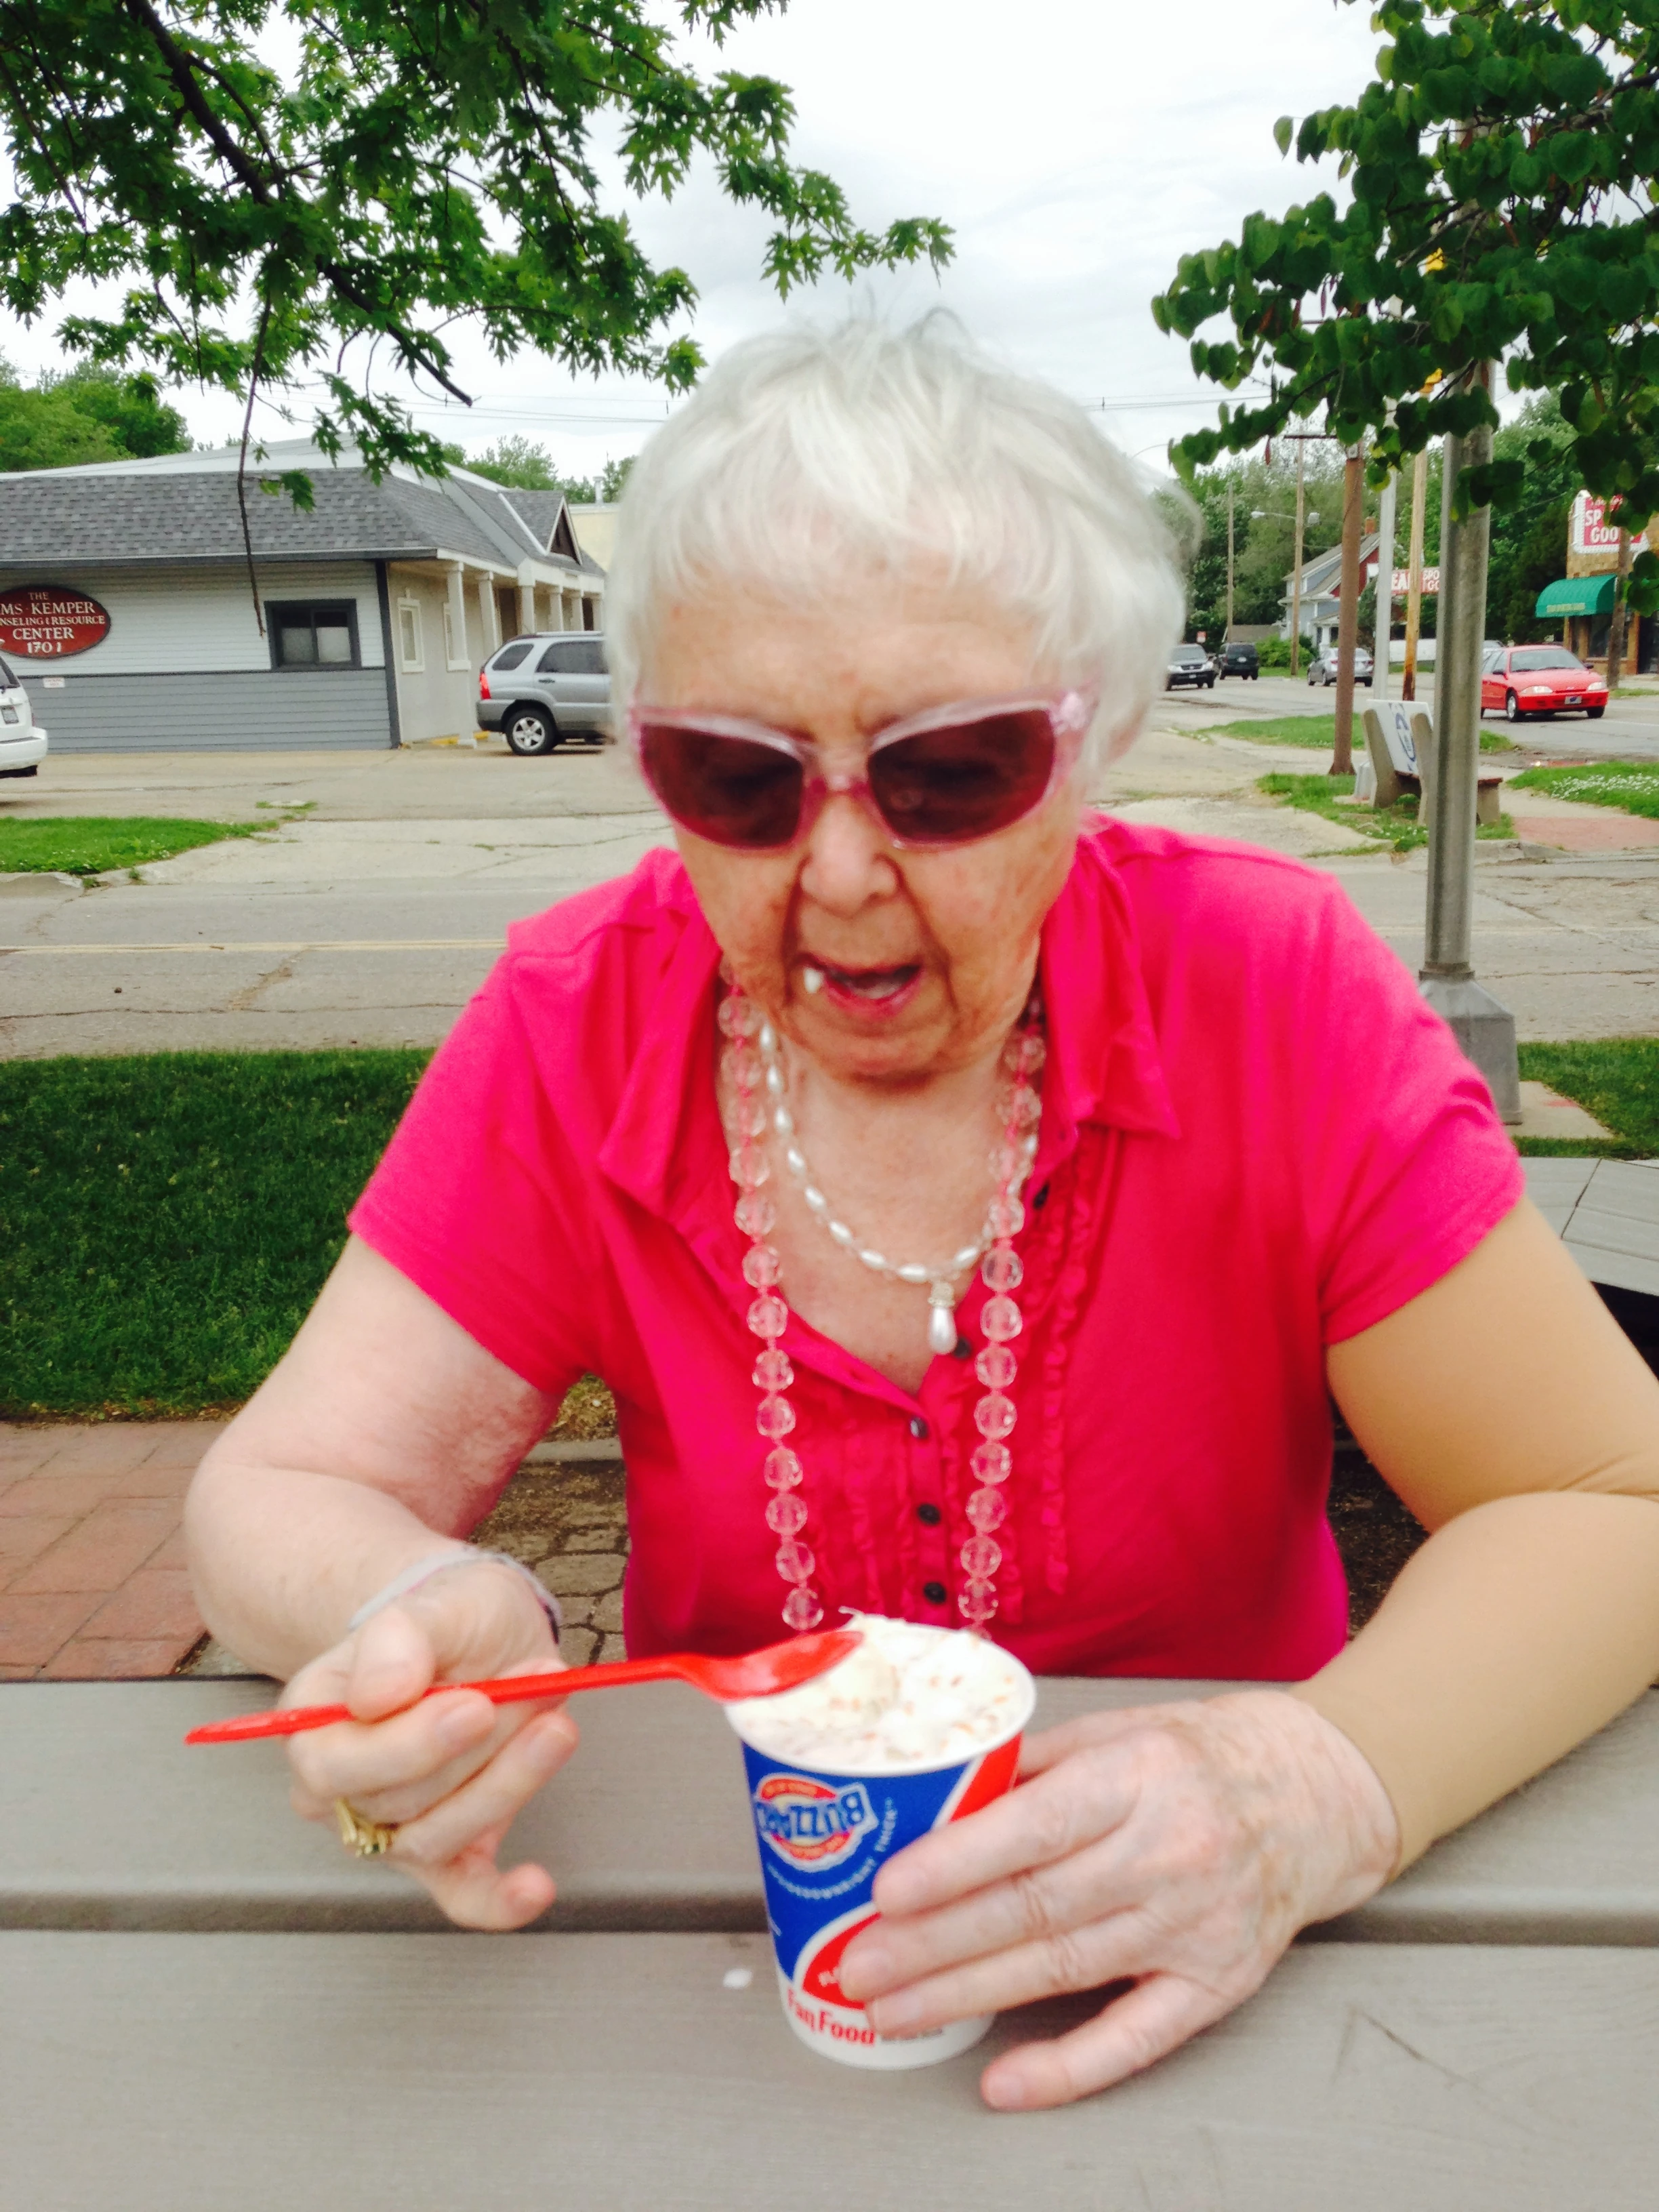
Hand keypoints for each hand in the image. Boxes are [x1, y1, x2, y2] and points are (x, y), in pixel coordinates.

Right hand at [282, 1558, 577, 1930]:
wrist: (480, 1636)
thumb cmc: (444, 1623)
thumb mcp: (428, 1606)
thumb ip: (398, 1640)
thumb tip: (377, 1696)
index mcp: (313, 1724)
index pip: (338, 1764)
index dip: (412, 1743)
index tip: (477, 1703)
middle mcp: (341, 1788)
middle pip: (401, 1799)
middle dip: (482, 1746)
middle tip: (538, 1691)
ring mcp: (391, 1827)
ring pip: (439, 1836)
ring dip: (508, 1784)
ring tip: (555, 1725)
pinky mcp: (447, 1852)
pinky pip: (462, 1893)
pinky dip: (499, 1901)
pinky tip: (534, 1886)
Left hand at [837, 1691, 1399, 2109]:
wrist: (1316, 1796)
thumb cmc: (1197, 1757)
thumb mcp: (1119, 1732)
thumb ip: (1033, 1765)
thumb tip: (932, 1798)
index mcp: (1137, 1777)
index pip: (1034, 1828)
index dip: (956, 1864)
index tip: (886, 1889)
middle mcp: (1168, 1853)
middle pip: (1035, 1909)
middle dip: (935, 1944)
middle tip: (859, 1967)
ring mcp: (1194, 1926)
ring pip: (1063, 1971)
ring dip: (968, 1997)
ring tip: (893, 2010)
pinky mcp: (1216, 1984)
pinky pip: (1134, 2039)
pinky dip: (1066, 2067)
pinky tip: (1003, 2081)